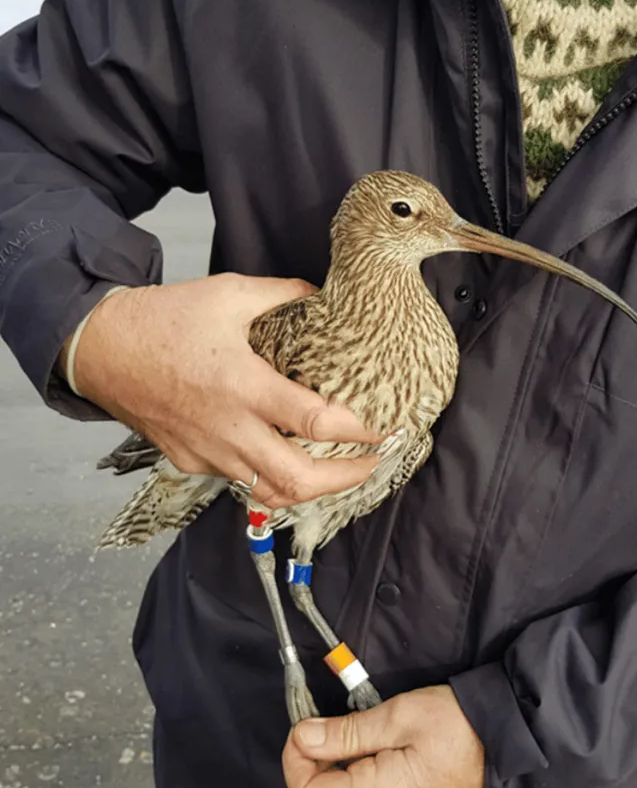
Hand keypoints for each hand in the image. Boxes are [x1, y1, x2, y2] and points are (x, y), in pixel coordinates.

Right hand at [65, 274, 379, 507]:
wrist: (101, 349)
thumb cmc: (162, 320)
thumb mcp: (228, 293)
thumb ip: (282, 295)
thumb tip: (320, 296)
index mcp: (242, 385)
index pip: (315, 423)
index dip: (359, 431)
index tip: (384, 427)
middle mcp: (228, 428)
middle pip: (298, 479)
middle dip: (346, 479)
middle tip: (373, 464)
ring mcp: (208, 452)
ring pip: (269, 493)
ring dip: (311, 488)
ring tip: (339, 472)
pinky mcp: (191, 461)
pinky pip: (240, 483)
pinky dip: (271, 480)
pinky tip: (288, 462)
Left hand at [283, 686, 484, 787]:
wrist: (504, 735)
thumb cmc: (454, 722)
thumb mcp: (396, 717)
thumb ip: (345, 732)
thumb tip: (301, 737)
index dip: (294, 761)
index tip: (302, 726)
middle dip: (308, 755)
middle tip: (317, 716)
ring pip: (338, 787)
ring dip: (328, 754)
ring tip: (340, 720)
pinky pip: (360, 783)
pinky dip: (348, 758)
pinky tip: (360, 732)